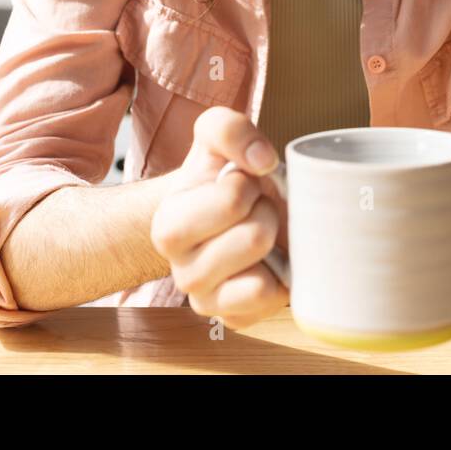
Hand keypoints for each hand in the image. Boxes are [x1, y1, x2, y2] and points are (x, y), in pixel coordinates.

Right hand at [150, 107, 288, 329]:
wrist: (235, 212)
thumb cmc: (226, 176)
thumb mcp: (219, 137)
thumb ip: (230, 129)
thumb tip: (261, 160)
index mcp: (168, 225)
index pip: (233, 200)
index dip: (249, 182)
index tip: (241, 182)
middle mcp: (180, 271)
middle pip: (255, 238)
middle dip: (267, 213)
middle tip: (256, 208)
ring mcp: (207, 300)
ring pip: (262, 277)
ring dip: (275, 245)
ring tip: (262, 231)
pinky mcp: (235, 320)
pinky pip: (270, 302)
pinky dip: (282, 279)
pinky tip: (270, 263)